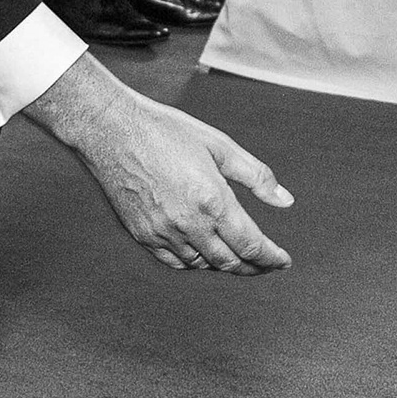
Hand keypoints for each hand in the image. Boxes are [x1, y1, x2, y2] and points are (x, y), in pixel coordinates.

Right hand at [27, 55, 292, 272]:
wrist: (111, 130)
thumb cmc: (165, 131)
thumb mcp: (219, 146)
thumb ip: (256, 176)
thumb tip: (285, 201)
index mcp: (212, 200)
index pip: (251, 245)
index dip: (271, 258)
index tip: (283, 261)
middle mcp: (188, 223)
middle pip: (230, 262)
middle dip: (254, 267)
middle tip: (267, 264)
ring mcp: (163, 232)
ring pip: (204, 264)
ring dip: (226, 265)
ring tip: (239, 257)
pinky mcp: (143, 235)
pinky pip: (176, 261)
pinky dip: (196, 263)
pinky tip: (205, 255)